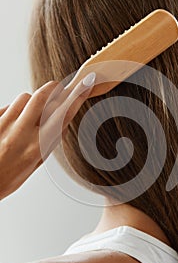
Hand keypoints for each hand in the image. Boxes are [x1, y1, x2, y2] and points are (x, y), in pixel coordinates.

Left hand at [0, 72, 95, 199]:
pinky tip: (12, 122)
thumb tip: (60, 123)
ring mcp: (3, 124)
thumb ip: (47, 143)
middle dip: (54, 88)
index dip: (77, 96)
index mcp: (36, 147)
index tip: (85, 84)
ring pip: (25, 97)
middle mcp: (20, 133)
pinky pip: (7, 105)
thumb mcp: (34, 165)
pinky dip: (14, 109)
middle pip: (43, 96)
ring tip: (30, 113)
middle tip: (58, 88)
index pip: (63, 114)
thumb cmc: (6, 179)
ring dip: (32, 100)